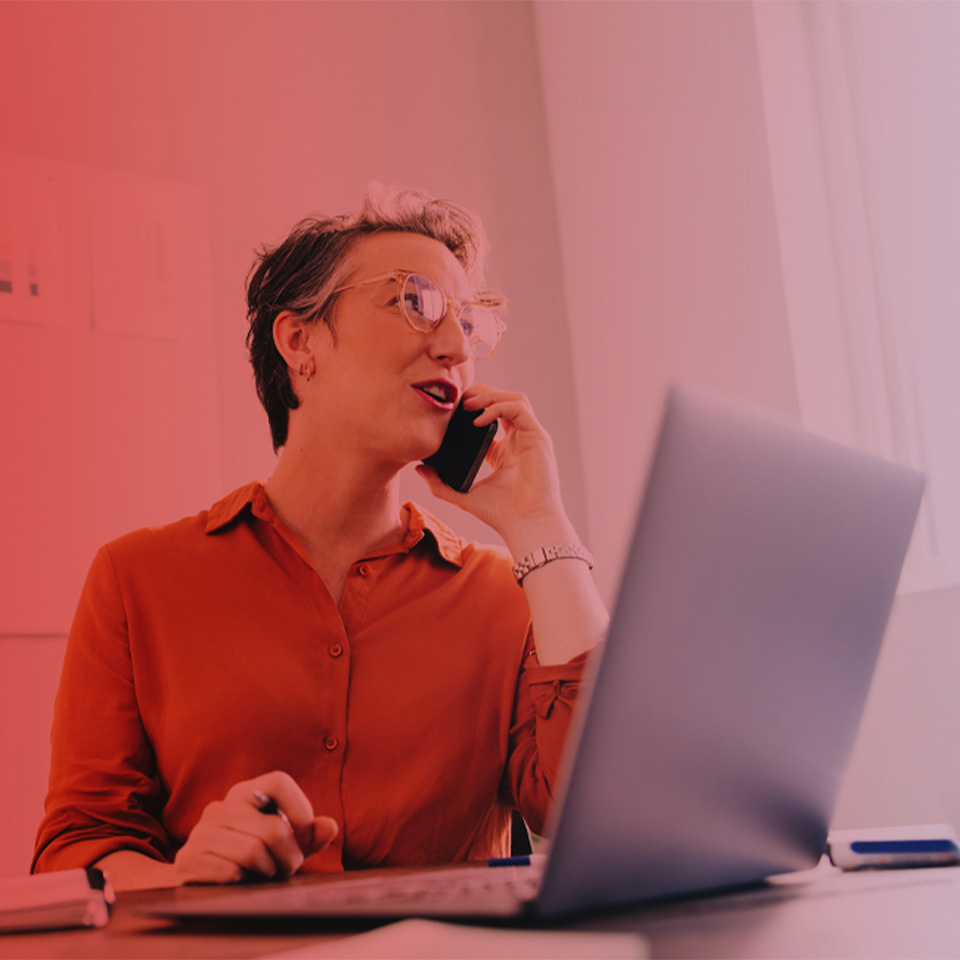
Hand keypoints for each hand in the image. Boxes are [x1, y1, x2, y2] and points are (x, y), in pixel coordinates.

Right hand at [172, 770, 338, 884]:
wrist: (204, 882)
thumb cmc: (255, 858)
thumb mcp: (286, 844)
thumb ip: (308, 836)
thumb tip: (329, 827)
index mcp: (246, 793)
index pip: (279, 782)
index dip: (301, 809)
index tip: (305, 836)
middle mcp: (221, 807)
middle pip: (272, 828)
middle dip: (289, 856)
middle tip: (287, 867)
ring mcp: (201, 832)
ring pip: (252, 852)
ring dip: (267, 871)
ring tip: (264, 874)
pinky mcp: (188, 859)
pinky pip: (229, 872)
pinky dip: (243, 881)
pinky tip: (239, 880)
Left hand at [416, 385, 569, 549]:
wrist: (525, 524)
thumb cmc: (501, 515)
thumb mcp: (463, 496)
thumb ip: (440, 484)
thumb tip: (419, 469)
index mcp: (504, 451)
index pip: (492, 417)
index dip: (473, 407)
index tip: (452, 410)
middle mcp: (519, 441)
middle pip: (504, 401)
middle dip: (481, 394)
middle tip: (459, 399)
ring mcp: (530, 437)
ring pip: (515, 399)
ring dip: (491, 395)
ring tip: (468, 404)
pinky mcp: (538, 437)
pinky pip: (519, 408)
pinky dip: (498, 407)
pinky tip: (479, 420)